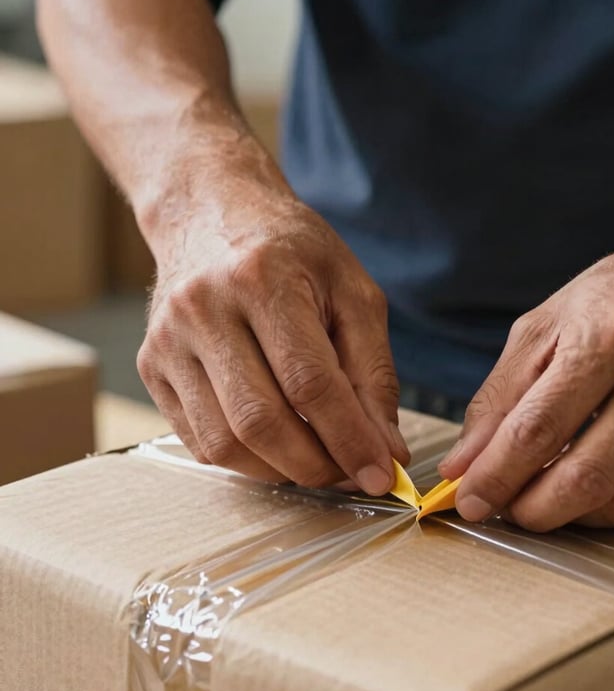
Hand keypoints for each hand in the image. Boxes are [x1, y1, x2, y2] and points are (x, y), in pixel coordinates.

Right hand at [137, 170, 407, 493]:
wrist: (211, 214)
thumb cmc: (292, 252)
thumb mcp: (352, 293)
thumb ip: (373, 372)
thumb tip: (384, 449)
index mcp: (263, 279)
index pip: (309, 383)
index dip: (349, 439)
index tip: (379, 475)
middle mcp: (205, 309)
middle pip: (261, 421)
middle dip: (316, 465)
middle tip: (350, 474)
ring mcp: (169, 341)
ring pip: (224, 443)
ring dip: (281, 471)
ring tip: (317, 461)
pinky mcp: (151, 367)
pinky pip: (198, 440)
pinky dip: (246, 460)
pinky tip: (277, 446)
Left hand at [440, 193, 613, 529]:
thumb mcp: (542, 329)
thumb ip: (497, 399)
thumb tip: (461, 466)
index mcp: (607, 339)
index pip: (538, 430)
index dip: (495, 476)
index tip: (469, 502)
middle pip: (585, 478)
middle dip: (531, 510)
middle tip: (505, 509)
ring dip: (572, 516)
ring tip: (545, 495)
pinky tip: (592, 489)